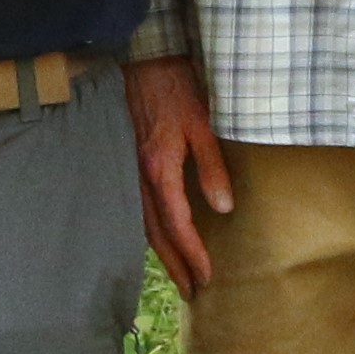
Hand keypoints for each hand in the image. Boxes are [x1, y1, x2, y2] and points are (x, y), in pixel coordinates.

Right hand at [130, 52, 237, 293]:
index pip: (177, 224)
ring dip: (161, 253)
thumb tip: (223, 207)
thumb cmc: (178, 88)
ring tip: (179, 275)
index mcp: (159, 168)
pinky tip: (161, 240)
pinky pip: (139, 208)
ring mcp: (131, 171)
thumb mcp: (203, 124)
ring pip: (144, 224)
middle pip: (155, 234)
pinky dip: (151, 232)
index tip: (207, 276)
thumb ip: (212, 166)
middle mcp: (140, 176)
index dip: (192, 253)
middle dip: (174, 264)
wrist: (145, 62)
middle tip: (193, 291)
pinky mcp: (132, 164)